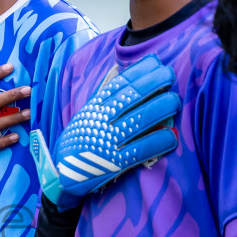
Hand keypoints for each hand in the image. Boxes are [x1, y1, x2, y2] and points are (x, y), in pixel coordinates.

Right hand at [49, 55, 179, 205]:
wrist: (61, 173)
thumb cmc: (79, 140)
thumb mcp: (86, 115)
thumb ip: (102, 97)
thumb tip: (121, 74)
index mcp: (94, 108)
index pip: (119, 84)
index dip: (139, 72)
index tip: (156, 63)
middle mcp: (101, 120)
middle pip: (131, 97)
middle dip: (153, 83)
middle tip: (169, 74)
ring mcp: (108, 141)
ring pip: (138, 120)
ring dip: (159, 108)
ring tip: (175, 100)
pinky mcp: (114, 163)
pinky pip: (139, 150)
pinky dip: (157, 142)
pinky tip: (171, 136)